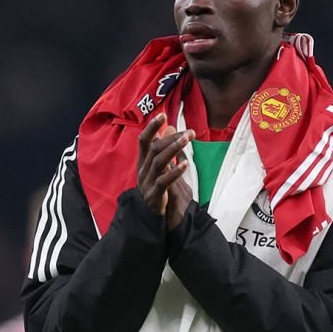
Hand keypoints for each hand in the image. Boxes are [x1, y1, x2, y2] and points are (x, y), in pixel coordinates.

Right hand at [137, 113, 193, 228]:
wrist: (147, 216)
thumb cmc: (155, 188)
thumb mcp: (159, 167)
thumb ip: (163, 148)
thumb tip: (169, 127)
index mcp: (143, 162)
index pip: (143, 141)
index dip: (151, 127)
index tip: (162, 115)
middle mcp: (143, 170)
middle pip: (153, 149)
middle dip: (171, 138)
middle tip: (189, 132)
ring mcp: (148, 183)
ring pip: (158, 162)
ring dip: (174, 149)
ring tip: (188, 140)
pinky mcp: (155, 195)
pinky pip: (164, 182)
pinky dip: (174, 172)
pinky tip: (185, 164)